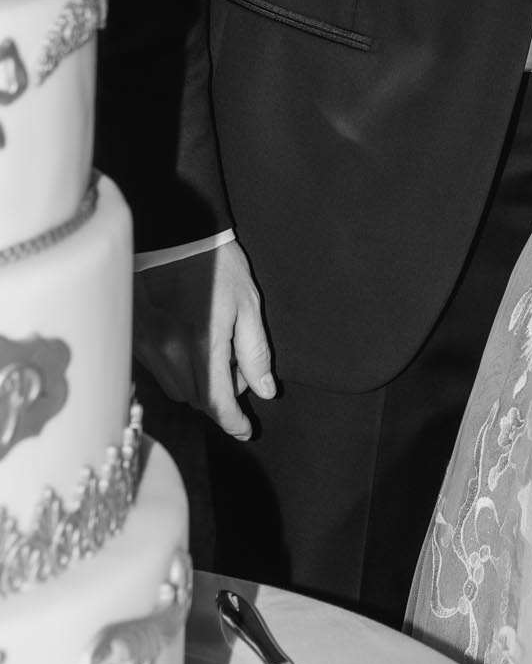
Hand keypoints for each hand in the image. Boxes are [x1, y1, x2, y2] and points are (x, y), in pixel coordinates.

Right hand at [133, 240, 275, 440]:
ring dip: (200, 386)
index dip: (234, 422)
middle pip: (198, 400)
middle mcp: (171, 353)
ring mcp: (148, 348)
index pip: (217, 402)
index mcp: (203, 344)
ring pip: (178, 390)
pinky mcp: (134, 340)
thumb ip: (256, 353)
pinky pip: (160, 373)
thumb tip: (265, 392)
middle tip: (239, 374)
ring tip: (216, 353)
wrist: (175, 233)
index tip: (248, 430)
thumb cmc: (218, 264)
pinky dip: (179, 372)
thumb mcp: (248, 304)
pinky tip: (191, 347)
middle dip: (222, 398)